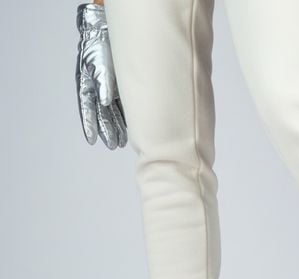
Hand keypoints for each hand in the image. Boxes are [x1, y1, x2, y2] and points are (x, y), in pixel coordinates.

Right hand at [76, 3, 126, 149]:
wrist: (109, 32)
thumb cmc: (101, 46)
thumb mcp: (101, 64)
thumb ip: (103, 83)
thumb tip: (105, 102)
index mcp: (87, 85)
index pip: (87, 109)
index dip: (89, 125)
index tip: (91, 141)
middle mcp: (97, 89)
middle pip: (101, 114)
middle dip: (107, 131)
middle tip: (113, 146)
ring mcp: (108, 89)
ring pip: (112, 112)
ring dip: (116, 127)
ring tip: (122, 142)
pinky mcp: (119, 87)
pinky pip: (121, 105)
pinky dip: (125, 117)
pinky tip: (130, 128)